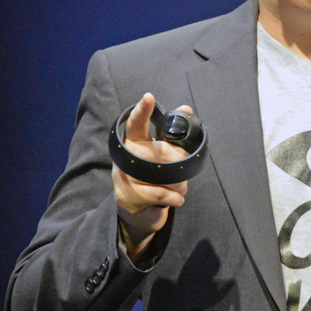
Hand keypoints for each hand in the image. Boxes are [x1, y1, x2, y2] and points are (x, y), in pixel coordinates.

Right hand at [112, 93, 190, 259]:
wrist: (138, 213)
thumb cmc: (153, 179)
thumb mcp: (162, 156)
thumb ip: (173, 135)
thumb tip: (187, 109)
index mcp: (134, 142)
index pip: (136, 123)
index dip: (142, 110)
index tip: (149, 96)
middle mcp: (125, 156)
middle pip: (164, 152)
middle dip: (180, 164)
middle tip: (178, 173)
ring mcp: (124, 176)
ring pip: (167, 175)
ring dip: (179, 185)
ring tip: (173, 188)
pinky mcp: (128, 196)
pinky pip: (163, 194)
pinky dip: (175, 198)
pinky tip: (174, 199)